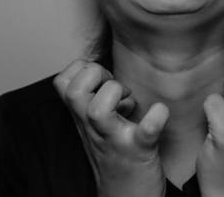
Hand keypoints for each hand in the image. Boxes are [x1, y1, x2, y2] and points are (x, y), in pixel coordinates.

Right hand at [53, 60, 168, 196]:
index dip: (81, 68)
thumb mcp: (97, 125)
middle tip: (115, 86)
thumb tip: (110, 78)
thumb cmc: (115, 155)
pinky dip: (154, 118)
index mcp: (84, 118)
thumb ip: (97, 100)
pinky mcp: (139, 151)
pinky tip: (160, 111)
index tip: (101, 77)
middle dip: (94, 74)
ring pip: (97, 110)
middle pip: (73, 90)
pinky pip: (145, 132)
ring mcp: (115, 139)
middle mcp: (94, 127)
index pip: (63, 81)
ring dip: (116, 93)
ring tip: (130, 102)